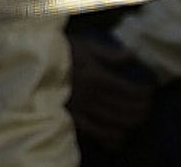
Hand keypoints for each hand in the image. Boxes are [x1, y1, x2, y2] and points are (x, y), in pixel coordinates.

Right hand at [65, 28, 156, 146]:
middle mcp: (93, 95)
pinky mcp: (74, 118)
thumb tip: (131, 55)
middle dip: (142, 109)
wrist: (31, 64)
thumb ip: (108, 52)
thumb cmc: (58, 52)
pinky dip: (113, 137)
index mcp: (97, 76)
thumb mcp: (83, 44)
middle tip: (147, 106)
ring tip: (138, 118)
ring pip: (116, 122)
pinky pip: (98, 133)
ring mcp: (84, 109)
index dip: (144, 94)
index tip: (149, 91)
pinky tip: (121, 136)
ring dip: (131, 122)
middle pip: (126, 108)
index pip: (130, 91)